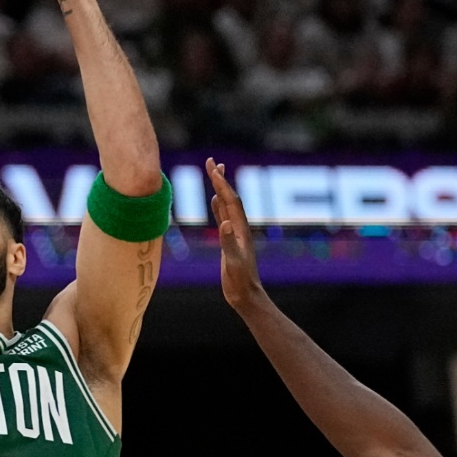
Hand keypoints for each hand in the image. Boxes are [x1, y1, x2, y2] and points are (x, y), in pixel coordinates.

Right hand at [206, 159, 261, 309]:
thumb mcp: (234, 262)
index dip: (222, 183)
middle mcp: (239, 227)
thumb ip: (229, 243)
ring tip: (214, 172)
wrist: (246, 295)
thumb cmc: (240, 281)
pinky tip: (215, 200)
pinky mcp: (230, 240)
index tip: (212, 167)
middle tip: (211, 161)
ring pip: (227, 205)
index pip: (231, 201)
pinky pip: (224, 217)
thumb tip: (225, 223)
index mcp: (240, 229)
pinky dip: (218, 206)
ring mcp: (235, 233)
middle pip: (229, 197)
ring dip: (220, 188)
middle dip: (220, 179)